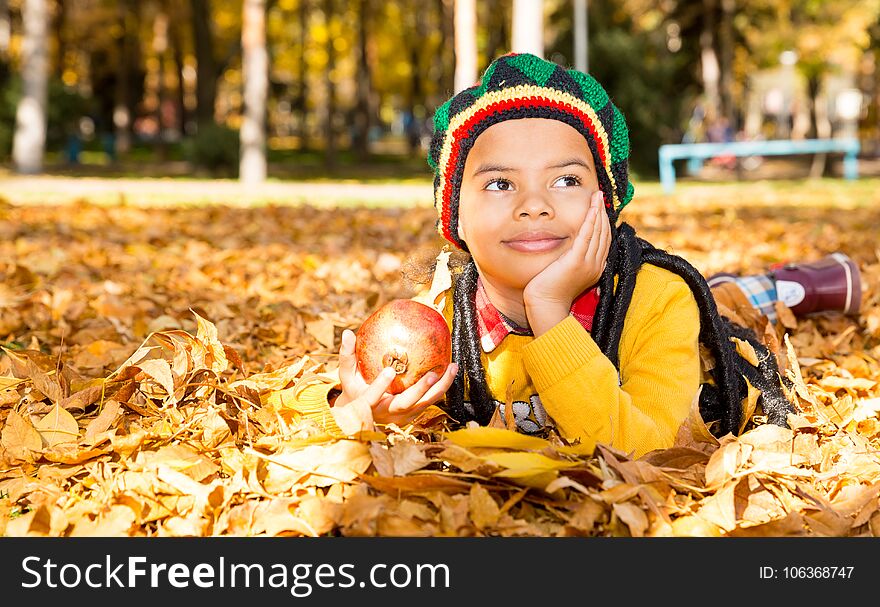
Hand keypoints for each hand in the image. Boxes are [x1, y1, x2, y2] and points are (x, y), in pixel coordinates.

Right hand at [333, 329, 458, 425]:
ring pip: (425, 404)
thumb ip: (347, 356)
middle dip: (421, 390)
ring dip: (441, 387)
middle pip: (407, 405)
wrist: (364, 415)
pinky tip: (450, 370)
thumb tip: (347, 333)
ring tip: (452, 367)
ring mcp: (403, 417)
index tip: (389, 371)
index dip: (379, 387)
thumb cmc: (355, 390)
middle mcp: (388, 414)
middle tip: (433, 374)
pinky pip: (430, 401)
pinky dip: (441, 387)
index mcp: (369, 405)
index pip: (372, 398)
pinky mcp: (414, 415)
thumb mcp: (347, 375)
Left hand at [523, 190, 610, 335]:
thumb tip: (569, 248)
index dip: (603, 222)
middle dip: (602, 212)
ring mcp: (588, 263)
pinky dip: (591, 220)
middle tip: (600, 196)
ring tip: (597, 196)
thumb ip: (571, 259)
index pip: (604, 240)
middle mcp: (596, 264)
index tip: (600, 207)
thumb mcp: (566, 272)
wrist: (546, 306)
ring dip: (598, 211)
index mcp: (595, 268)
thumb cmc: (550, 291)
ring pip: (598, 232)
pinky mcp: (576, 261)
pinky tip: (592, 208)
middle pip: (604, 233)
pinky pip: (587, 235)